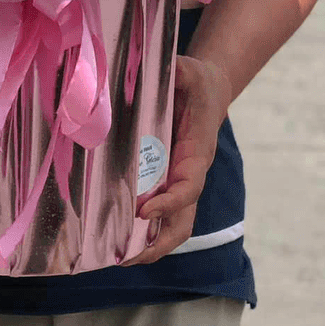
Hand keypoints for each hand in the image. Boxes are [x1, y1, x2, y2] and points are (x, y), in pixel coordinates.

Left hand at [127, 55, 231, 264]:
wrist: (207, 90)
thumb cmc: (197, 81)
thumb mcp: (189, 70)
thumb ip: (178, 70)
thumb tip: (164, 66)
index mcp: (196, 153)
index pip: (189, 187)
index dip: (169, 202)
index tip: (143, 211)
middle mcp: (190, 173)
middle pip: (182, 221)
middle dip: (159, 243)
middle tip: (127, 257)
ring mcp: (178, 180)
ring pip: (172, 224)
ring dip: (150, 245)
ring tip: (118, 258)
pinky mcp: (166, 179)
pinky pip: (159, 212)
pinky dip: (143, 229)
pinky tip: (117, 237)